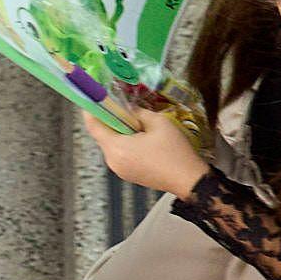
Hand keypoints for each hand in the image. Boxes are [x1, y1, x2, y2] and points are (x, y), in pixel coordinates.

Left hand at [80, 108, 208, 199]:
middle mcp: (113, 161)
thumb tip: (128, 110)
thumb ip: (138, 112)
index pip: (94, 127)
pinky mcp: (128, 175)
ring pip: (112, 145)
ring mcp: (119, 170)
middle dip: (111, 121)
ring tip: (138, 125)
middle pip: (103, 136)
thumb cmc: (175, 152)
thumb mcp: (159, 123)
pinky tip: (141, 140)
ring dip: (120, 133)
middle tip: (121, 108)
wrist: (189, 180)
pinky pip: (120, 155)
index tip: (91, 99)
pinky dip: (125, 144)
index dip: (91, 111)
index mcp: (117, 148)